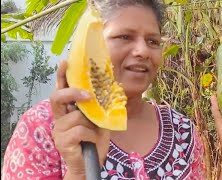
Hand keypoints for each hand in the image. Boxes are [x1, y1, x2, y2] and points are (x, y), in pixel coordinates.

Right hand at [50, 60, 109, 175]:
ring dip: (91, 124)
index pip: (62, 89)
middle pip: (57, 97)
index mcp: (68, 110)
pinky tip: (91, 141)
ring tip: (94, 132)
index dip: (62, 75)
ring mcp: (59, 129)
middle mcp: (60, 117)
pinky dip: (91, 135)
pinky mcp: (62, 141)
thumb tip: (109, 86)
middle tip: (88, 95)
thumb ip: (99, 105)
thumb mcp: (100, 118)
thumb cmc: (95, 138)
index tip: (66, 61)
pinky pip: (80, 130)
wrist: (93, 161)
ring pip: (76, 116)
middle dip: (72, 93)